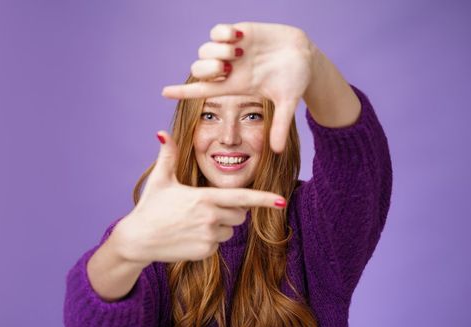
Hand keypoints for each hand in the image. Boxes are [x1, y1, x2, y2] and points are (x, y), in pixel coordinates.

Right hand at [109, 131, 286, 264]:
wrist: (138, 239)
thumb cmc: (150, 206)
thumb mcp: (160, 179)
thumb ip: (168, 155)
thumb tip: (162, 132)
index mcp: (204, 197)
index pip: (242, 198)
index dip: (264, 199)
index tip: (281, 201)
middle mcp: (210, 217)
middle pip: (240, 214)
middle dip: (230, 210)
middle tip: (204, 208)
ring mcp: (208, 236)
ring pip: (230, 230)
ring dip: (219, 226)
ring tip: (192, 223)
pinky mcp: (205, 251)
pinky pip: (218, 244)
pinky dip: (208, 240)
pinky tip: (188, 236)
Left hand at [161, 22, 316, 152]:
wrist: (307, 55)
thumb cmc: (296, 79)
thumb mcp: (288, 102)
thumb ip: (281, 125)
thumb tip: (277, 151)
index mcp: (233, 85)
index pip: (201, 90)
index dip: (182, 91)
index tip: (164, 92)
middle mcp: (228, 69)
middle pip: (198, 68)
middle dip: (206, 67)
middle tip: (225, 67)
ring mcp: (231, 50)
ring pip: (204, 50)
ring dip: (217, 50)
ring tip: (238, 51)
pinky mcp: (239, 32)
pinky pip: (217, 31)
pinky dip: (222, 33)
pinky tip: (238, 37)